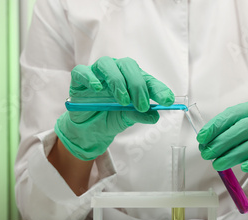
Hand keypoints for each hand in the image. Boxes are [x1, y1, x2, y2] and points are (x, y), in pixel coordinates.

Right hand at [55, 56, 173, 160]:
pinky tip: (97, 89)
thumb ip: (139, 114)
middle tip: (142, 105)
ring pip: (107, 65)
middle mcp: (116, 71)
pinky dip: (91, 78)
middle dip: (137, 85)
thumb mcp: (127, 117)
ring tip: (123, 101)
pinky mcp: (79, 79)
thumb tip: (154, 116)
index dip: (158, 88)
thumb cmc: (111, 116)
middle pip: (128, 66)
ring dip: (117, 81)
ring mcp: (97, 73)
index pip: (147, 79)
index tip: (168, 101)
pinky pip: (83, 72)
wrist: (90, 128)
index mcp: (131, 78)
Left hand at [197, 101, 247, 192]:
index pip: (233, 114)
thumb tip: (204, 143)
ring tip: (218, 164)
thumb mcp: (238, 134)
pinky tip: (244, 167)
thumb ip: (223, 135)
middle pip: (245, 128)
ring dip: (235, 155)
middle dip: (222, 142)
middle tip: (207, 154)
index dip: (216, 126)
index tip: (201, 138)